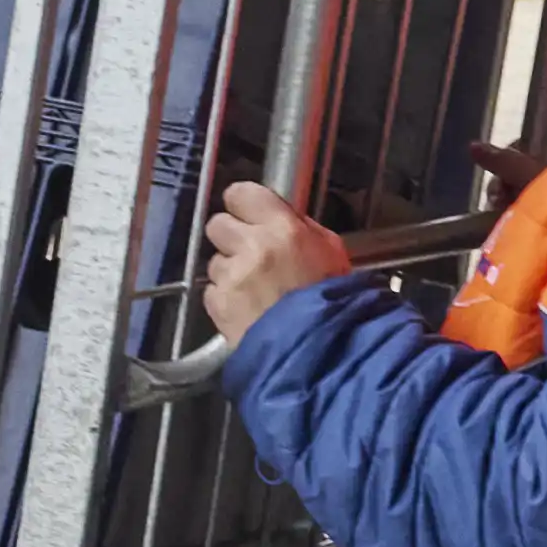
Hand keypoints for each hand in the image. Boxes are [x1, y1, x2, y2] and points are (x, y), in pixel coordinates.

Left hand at [201, 176, 350, 348]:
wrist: (321, 352)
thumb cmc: (333, 300)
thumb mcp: (330, 251)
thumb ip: (300, 228)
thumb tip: (277, 217)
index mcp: (283, 229)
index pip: (241, 193)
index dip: (242, 204)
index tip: (246, 213)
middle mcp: (252, 246)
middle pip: (217, 224)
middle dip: (230, 237)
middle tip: (249, 254)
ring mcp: (232, 276)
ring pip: (215, 261)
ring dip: (230, 272)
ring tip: (256, 290)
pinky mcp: (218, 304)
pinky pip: (212, 291)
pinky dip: (225, 299)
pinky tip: (248, 309)